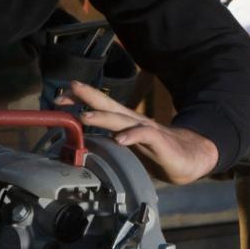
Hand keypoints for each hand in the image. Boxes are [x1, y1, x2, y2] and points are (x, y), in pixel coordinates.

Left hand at [53, 81, 218, 184]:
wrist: (191, 158)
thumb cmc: (157, 153)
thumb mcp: (128, 147)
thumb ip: (108, 143)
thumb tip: (80, 145)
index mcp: (125, 121)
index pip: (100, 106)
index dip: (81, 100)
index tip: (59, 98)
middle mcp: (133, 121)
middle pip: (108, 105)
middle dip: (87, 96)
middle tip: (68, 90)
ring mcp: (147, 130)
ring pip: (122, 120)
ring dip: (102, 117)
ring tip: (84, 117)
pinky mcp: (160, 142)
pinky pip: (145, 136)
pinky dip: (131, 136)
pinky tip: (120, 140)